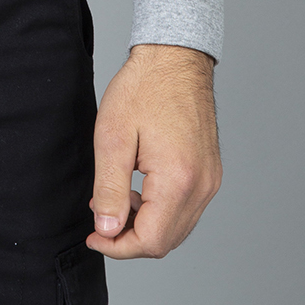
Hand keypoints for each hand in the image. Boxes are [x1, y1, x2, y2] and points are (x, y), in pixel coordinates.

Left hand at [87, 42, 220, 258]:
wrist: (175, 57)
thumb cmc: (144, 88)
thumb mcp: (113, 137)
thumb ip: (110, 190)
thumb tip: (107, 232)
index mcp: (180, 179)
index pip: (150, 241)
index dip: (118, 247)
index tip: (93, 236)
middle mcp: (203, 186)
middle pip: (166, 241)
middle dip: (129, 239)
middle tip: (100, 217)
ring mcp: (210, 180)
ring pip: (177, 228)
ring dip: (145, 225)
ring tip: (117, 198)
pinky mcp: (210, 172)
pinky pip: (187, 210)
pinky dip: (161, 211)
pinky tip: (139, 189)